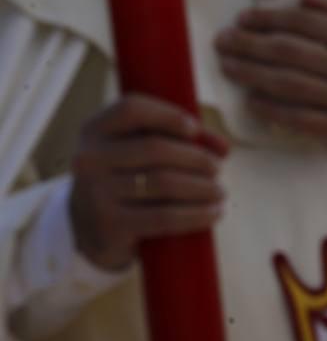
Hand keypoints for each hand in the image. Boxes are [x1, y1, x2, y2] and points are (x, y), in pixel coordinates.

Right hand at [69, 96, 228, 272]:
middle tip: (217, 169)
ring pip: (164, 183)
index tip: (195, 129)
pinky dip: (197, 214)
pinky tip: (214, 213)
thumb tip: (223, 147)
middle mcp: (89, 158)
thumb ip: (180, 140)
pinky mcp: (111, 225)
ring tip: (220, 192)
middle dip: (197, 158)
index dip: (169, 115)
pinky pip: (165, 216)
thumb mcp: (140, 154)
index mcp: (94, 131)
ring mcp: (97, 193)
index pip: (131, 109)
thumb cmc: (127, 182)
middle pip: (156, 148)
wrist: (90, 231)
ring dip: (203, 187)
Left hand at [214, 0, 326, 173]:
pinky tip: (253, 101)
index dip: (268, 18)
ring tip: (228, 66)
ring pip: (287, 84)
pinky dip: (273, 109)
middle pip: (287, 52)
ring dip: (251, 74)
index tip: (244, 18)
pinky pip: (300, 118)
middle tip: (222, 40)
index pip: (303, 23)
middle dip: (248, 44)